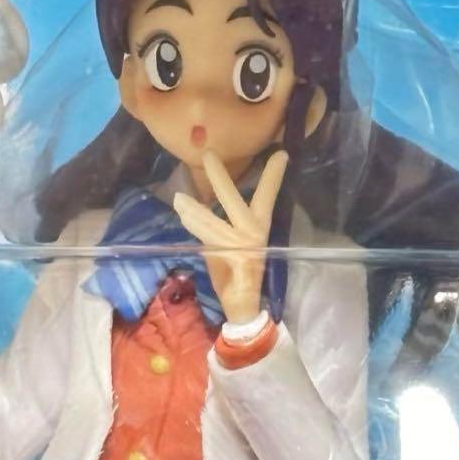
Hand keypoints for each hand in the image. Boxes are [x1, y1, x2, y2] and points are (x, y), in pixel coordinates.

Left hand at [173, 149, 287, 324]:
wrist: (242, 306)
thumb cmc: (234, 274)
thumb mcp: (227, 244)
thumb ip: (215, 225)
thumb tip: (196, 205)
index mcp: (258, 227)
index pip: (267, 196)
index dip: (272, 176)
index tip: (280, 153)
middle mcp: (254, 234)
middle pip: (235, 202)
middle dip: (221, 178)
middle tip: (208, 154)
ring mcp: (245, 248)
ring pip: (217, 225)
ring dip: (196, 211)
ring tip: (178, 198)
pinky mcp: (236, 262)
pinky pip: (211, 243)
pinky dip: (196, 228)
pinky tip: (184, 216)